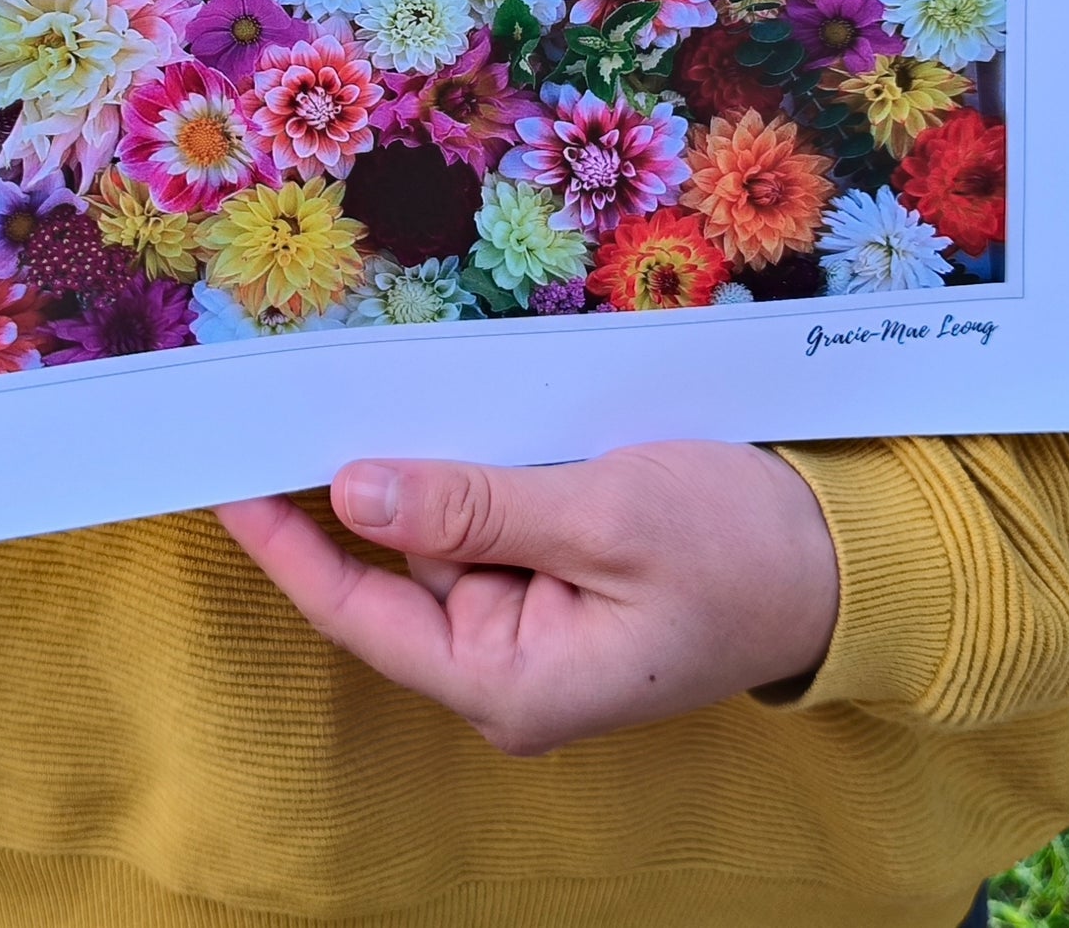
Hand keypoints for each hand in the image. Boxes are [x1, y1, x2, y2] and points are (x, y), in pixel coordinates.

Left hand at [219, 441, 839, 756]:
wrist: (843, 558)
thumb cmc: (737, 549)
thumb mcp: (603, 516)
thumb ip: (473, 508)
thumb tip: (353, 494)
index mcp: (509, 683)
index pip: (359, 611)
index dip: (284, 543)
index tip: (224, 480)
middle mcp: (507, 665)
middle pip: (396, 565)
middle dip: (360, 481)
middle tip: (295, 395)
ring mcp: (533, 622)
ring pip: (442, 530)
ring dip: (425, 464)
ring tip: (388, 384)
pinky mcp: (558, 580)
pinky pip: (488, 520)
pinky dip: (470, 468)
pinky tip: (461, 411)